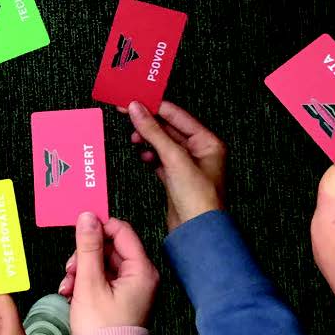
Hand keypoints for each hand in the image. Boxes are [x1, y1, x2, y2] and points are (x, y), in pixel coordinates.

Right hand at [57, 213, 158, 334]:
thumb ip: (87, 247)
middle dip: (85, 255)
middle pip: (110, 248)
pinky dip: (86, 283)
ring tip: (68, 287)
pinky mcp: (123, 300)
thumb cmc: (100, 328)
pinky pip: (103, 280)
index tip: (76, 230)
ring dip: (81, 271)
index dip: (98, 227)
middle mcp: (142, 276)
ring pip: (103, 264)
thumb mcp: (89, 283)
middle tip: (70, 270)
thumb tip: (87, 216)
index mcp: (142, 270)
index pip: (121, 231)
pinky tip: (71, 294)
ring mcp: (133, 289)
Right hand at [126, 100, 225, 231]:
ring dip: (148, 139)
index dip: (154, 106)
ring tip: (134, 138)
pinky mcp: (177, 180)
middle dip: (148, 123)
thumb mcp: (175, 159)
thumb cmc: (199, 199)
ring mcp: (188, 166)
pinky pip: (160, 160)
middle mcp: (200, 152)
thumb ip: (154, 131)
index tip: (134, 100)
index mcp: (208, 142)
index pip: (177, 115)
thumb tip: (137, 109)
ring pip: (163, 144)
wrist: (197, 233)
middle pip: (169, 128)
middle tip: (126, 113)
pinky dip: (150, 156)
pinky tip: (143, 156)